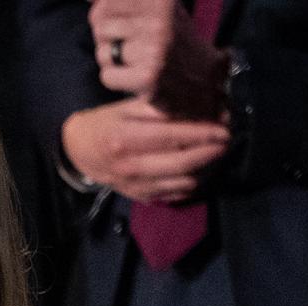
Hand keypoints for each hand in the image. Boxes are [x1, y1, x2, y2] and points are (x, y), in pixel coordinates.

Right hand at [60, 99, 232, 206]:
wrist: (80, 152)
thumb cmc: (106, 123)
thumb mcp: (126, 107)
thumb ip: (158, 108)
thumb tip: (195, 106)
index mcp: (126, 138)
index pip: (172, 137)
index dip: (201, 134)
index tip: (223, 128)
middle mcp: (131, 165)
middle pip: (181, 163)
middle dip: (209, 153)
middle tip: (227, 141)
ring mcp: (136, 185)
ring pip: (181, 182)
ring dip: (205, 169)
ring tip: (217, 154)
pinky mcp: (141, 197)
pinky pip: (174, 194)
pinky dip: (192, 184)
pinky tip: (201, 170)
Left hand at [90, 0, 227, 117]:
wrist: (207, 79)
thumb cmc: (174, 40)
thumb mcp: (156, 9)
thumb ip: (122, 2)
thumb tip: (89, 0)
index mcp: (159, 0)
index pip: (106, 3)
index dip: (106, 15)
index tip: (124, 26)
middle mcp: (158, 20)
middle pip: (99, 25)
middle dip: (107, 39)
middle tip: (131, 46)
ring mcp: (154, 49)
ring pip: (101, 52)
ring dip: (112, 61)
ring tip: (136, 61)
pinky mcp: (148, 78)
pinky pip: (107, 76)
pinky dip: (117, 80)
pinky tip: (135, 77)